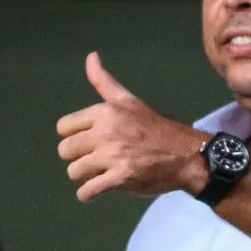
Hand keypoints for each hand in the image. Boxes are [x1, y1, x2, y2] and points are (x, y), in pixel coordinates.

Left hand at [56, 52, 205, 202]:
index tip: (91, 141)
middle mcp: (105, 132)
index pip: (63, 127)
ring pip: (74, 172)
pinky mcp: (120, 178)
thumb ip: (104, 82)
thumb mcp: (130, 101)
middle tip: (98, 159)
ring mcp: (113, 156)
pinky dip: (90, 194)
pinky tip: (102, 188)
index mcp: (105, 112)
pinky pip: (87, 191)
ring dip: (85, 177)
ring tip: (102, 173)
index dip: (75, 136)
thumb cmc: (157, 128)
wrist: (186, 155)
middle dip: (79, 157)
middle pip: (65, 151)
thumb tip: (90, 56)